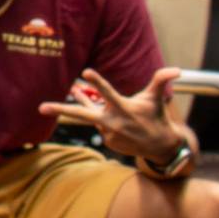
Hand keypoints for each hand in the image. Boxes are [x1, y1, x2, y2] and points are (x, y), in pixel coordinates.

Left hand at [39, 66, 185, 167]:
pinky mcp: (107, 141)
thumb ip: (161, 80)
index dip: (97, 82)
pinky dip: (102, 116)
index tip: (85, 71)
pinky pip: (99, 123)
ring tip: (73, 89)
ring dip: (84, 102)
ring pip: (91, 113)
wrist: (159, 147)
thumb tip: (178, 70)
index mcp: (124, 108)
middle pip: (82, 114)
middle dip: (61, 110)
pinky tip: (112, 116)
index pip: (108, 93)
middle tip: (40, 107)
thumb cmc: (155, 116)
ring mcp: (107, 133)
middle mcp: (112, 122)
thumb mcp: (156, 97)